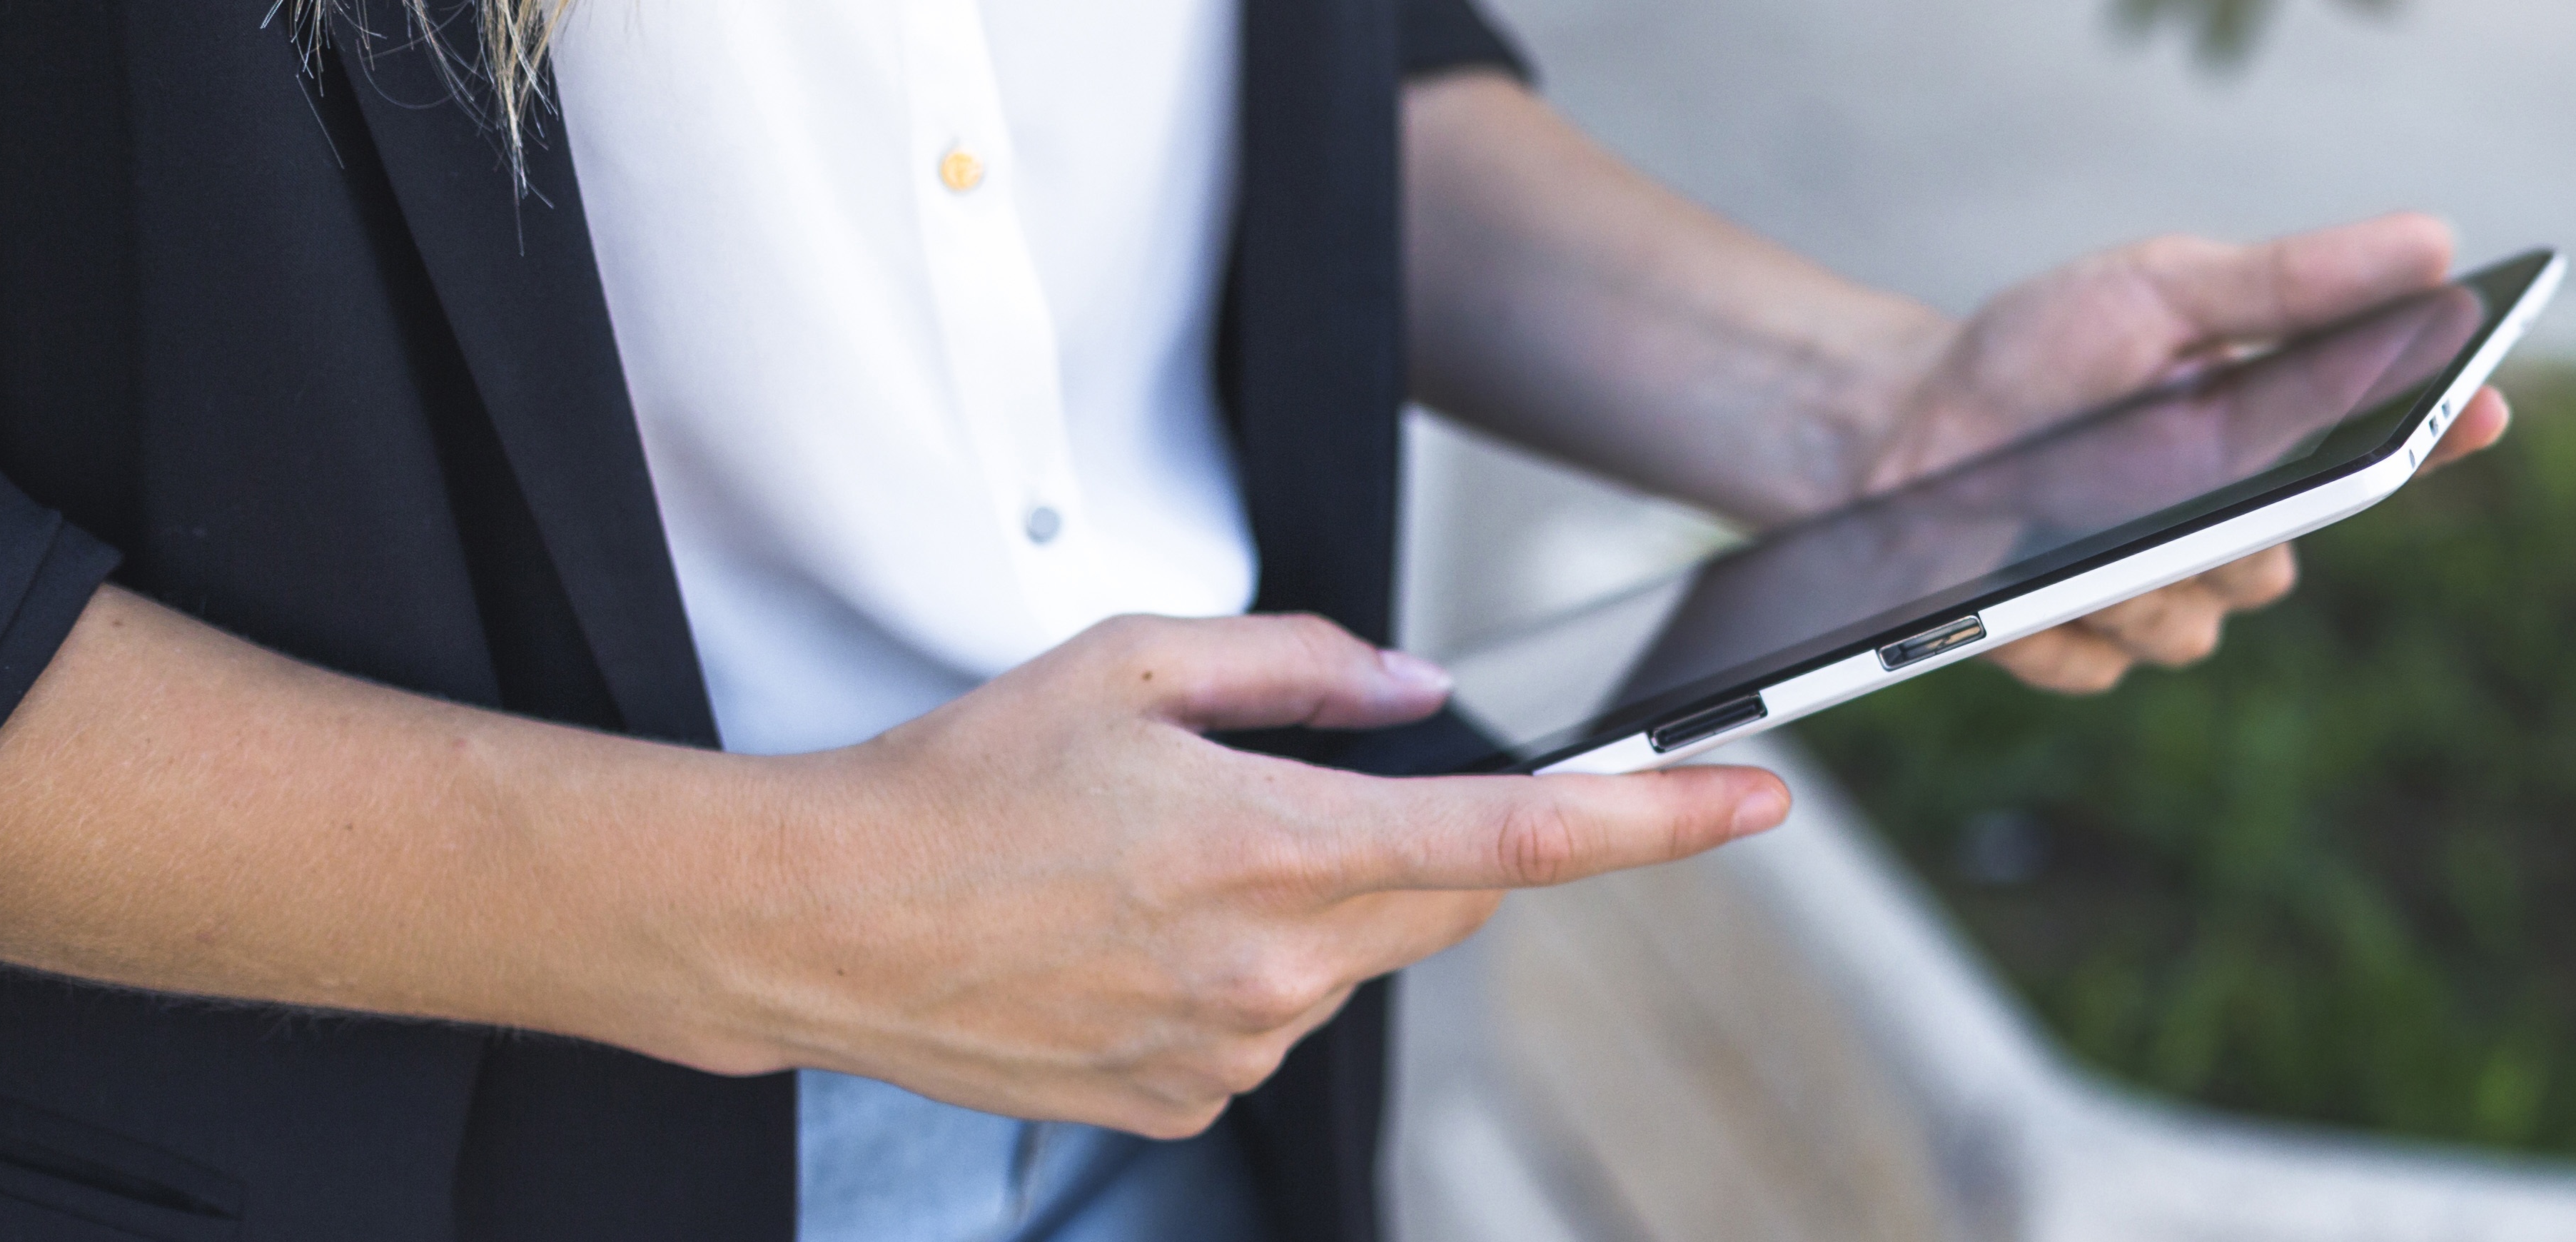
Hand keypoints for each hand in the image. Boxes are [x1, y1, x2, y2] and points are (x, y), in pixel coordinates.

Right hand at [643, 614, 1785, 1136]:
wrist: (819, 925)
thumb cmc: (959, 781)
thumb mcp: (1129, 663)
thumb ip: (1303, 668)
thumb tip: (1421, 696)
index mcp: (1275, 846)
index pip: (1520, 836)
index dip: (1658, 820)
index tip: (1757, 799)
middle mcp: (1275, 967)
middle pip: (1456, 897)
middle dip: (1438, 837)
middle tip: (1323, 787)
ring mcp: (1235, 1048)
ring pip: (1361, 958)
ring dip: (1322, 900)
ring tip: (1170, 860)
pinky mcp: (1191, 1101)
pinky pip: (1281, 1019)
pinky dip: (1252, 965)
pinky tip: (1138, 930)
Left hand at [1859, 213, 2513, 693]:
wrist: (1897, 426)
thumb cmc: (2038, 352)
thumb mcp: (2160, 291)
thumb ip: (2291, 284)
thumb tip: (2435, 243)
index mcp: (2265, 439)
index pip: (2385, 449)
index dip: (2444, 432)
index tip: (2480, 409)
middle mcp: (2225, 531)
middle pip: (2278, 569)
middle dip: (2220, 526)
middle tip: (2164, 469)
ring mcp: (2156, 600)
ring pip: (2194, 630)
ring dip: (2129, 574)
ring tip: (2059, 515)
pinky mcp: (2081, 652)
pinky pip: (2102, 664)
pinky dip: (2053, 619)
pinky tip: (2015, 574)